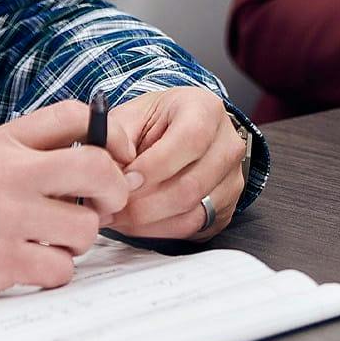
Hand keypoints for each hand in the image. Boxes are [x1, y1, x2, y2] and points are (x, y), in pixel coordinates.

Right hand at [0, 99, 137, 303]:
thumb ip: (24, 151)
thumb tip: (86, 160)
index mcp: (3, 141)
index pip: (75, 116)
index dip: (109, 134)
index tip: (117, 156)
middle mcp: (11, 174)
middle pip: (97, 168)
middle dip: (114, 191)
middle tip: (103, 205)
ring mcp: (8, 218)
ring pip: (86, 227)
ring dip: (78, 240)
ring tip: (52, 240)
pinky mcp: (2, 262)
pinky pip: (61, 268)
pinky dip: (55, 271)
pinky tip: (32, 264)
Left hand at [105, 87, 246, 242]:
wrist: (182, 131)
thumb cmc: (157, 122)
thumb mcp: (134, 115)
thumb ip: (118, 137)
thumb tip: (108, 168)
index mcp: (206, 110)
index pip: (190, 140)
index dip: (155, 166)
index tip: (124, 180)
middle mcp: (227, 145)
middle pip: (191, 185)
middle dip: (144, 203)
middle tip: (112, 206)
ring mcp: (231, 180)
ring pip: (191, 213)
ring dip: (148, 221)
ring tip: (117, 216)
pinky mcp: (225, 208)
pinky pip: (192, 228)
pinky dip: (158, 230)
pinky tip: (135, 223)